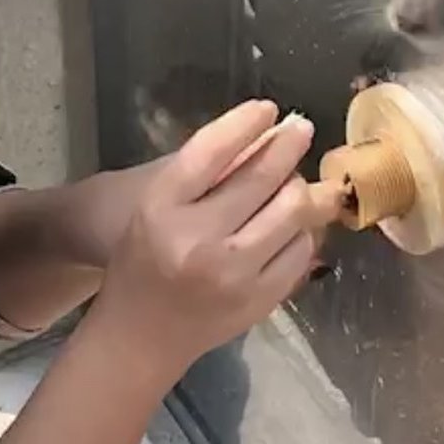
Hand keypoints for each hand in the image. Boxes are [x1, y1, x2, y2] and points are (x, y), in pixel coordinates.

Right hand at [90, 101, 336, 380]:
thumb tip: (263, 133)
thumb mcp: (156, 206)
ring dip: (298, 186)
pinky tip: (291, 221)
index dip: (244, 123)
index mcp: (161, 208)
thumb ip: (203, 172)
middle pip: (262, 178)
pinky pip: (301, 249)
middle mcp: (198, 240)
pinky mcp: (260, 300)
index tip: (267, 108)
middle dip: (288, 144)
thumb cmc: (143, 259)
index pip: (210, 151)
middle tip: (301, 127)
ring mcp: (234, 274)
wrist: (141, 336)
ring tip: (292, 178)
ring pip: (293, 210)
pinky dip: (302, 229)